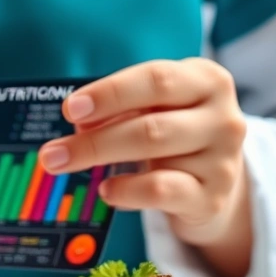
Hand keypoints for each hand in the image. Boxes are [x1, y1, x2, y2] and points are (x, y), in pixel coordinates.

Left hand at [38, 58, 251, 276]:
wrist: (215, 182)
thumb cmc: (174, 133)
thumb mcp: (155, 110)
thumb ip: (122, 110)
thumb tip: (80, 125)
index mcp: (207, 81)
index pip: (156, 79)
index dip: (110, 93)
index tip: (70, 109)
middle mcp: (223, 117)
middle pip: (149, 124)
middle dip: (92, 139)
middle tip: (52, 153)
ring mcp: (223, 159)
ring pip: (153, 154)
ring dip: (99, 158)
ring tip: (66, 164)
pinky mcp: (212, 197)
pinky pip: (160, 191)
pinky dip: (126, 190)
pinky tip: (107, 190)